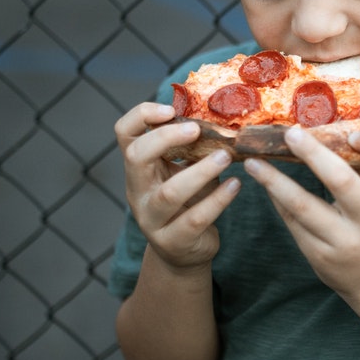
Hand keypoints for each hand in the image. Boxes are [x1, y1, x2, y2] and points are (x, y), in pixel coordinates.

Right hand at [114, 103, 239, 271]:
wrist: (185, 251)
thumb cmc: (188, 201)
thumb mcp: (183, 169)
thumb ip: (191, 146)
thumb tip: (221, 113)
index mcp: (139, 167)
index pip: (124, 133)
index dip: (142, 115)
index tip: (170, 109)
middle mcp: (138, 190)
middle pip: (136, 156)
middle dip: (165, 138)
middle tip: (197, 129)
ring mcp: (151, 218)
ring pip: (169, 192)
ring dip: (200, 171)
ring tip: (225, 156)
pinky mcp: (173, 241)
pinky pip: (195, 218)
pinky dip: (218, 200)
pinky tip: (235, 185)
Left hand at [243, 126, 359, 307]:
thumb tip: (328, 132)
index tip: (353, 134)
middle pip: (341, 180)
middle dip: (313, 153)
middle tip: (290, 133)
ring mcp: (342, 241)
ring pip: (303, 206)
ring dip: (274, 181)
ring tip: (252, 162)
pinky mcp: (319, 256)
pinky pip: (293, 222)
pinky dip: (278, 200)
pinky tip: (266, 184)